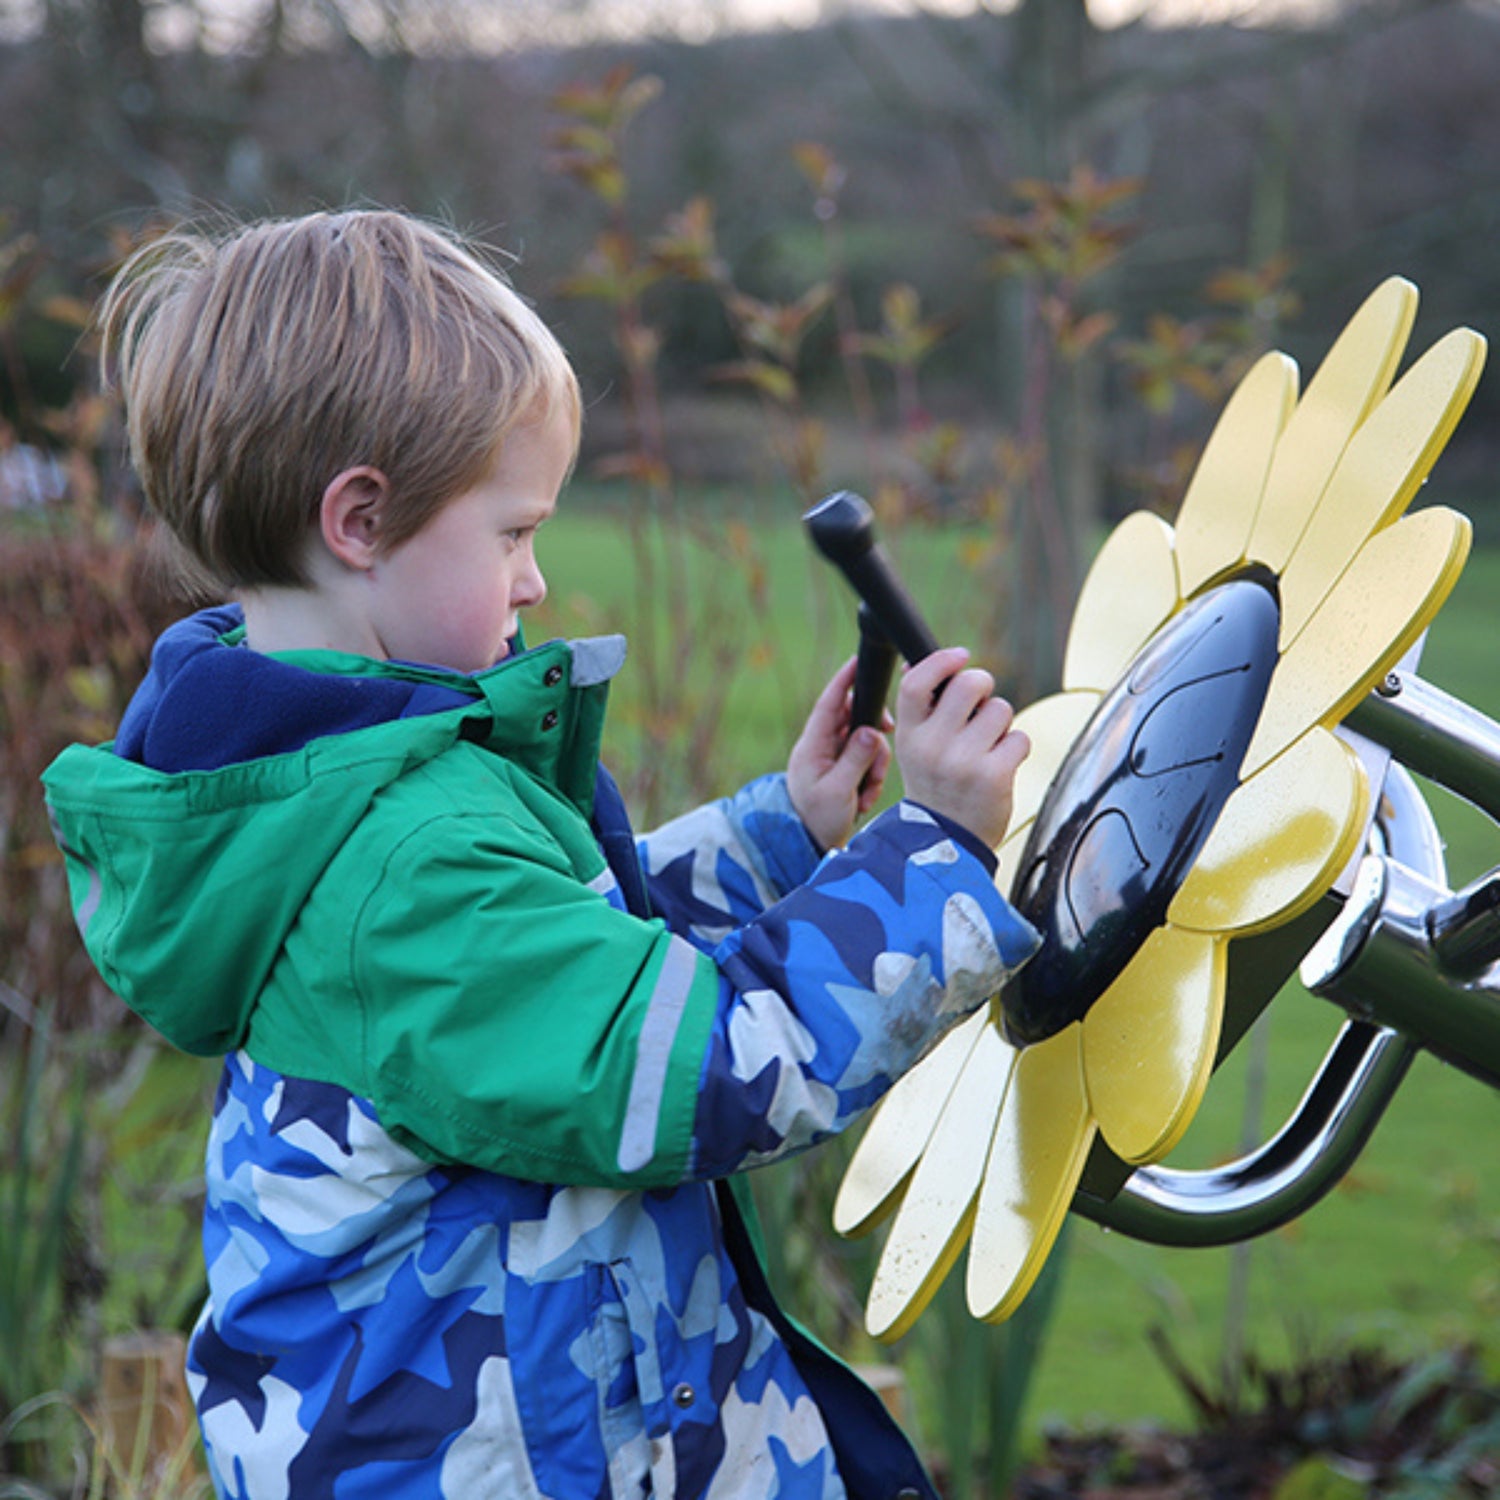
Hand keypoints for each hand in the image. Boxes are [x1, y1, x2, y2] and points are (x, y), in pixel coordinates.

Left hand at [787, 656, 892, 850]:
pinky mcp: (844, 771)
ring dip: (874, 765)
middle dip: (874, 736)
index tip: (858, 661)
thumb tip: (873, 731)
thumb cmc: (815, 820)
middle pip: (856, 719)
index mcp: (813, 745)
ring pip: (867, 742)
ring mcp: (834, 758)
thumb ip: (856, 760)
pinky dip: (871, 778)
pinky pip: (867, 761)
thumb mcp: (837, 791)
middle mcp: (823, 746)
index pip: (830, 704)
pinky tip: (862, 800)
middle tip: (883, 743)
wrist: (807, 845)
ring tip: (865, 792)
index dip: (844, 680)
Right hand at [894, 646, 1029, 850]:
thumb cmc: (935, 786)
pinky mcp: (994, 776)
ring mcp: (963, 761)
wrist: (946, 841)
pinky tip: (1000, 764)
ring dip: (1001, 722)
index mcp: (909, 735)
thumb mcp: (913, 748)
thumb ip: (920, 711)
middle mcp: (932, 746)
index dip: (941, 660)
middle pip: (969, 683)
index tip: (960, 655)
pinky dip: (1015, 747)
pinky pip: (1019, 737)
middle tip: (981, 702)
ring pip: (1000, 709)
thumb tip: (915, 663)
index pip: (917, 683)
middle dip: (983, 684)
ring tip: (987, 745)